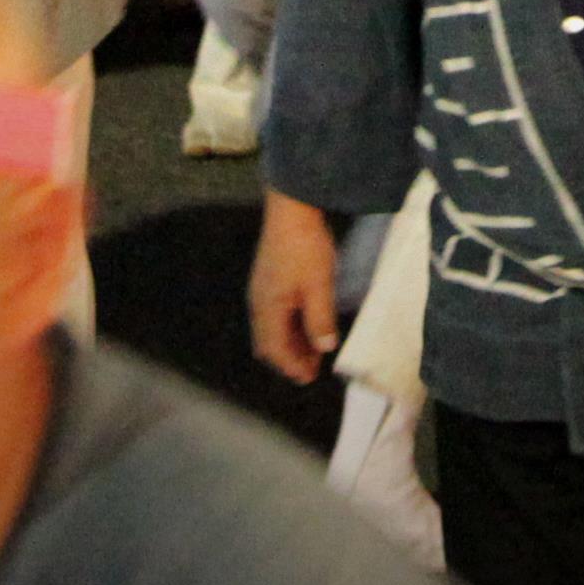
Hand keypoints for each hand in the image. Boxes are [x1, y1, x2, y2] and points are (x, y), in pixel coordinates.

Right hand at [247, 193, 342, 384]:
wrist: (292, 207)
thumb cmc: (305, 245)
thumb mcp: (319, 285)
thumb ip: (320, 319)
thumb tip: (324, 347)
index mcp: (267, 307)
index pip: (275, 349)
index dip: (291, 366)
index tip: (308, 377)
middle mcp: (258, 301)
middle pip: (268, 342)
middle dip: (289, 358)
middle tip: (311, 369)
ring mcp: (261, 289)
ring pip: (271, 327)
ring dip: (289, 342)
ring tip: (312, 349)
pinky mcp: (268, 277)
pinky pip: (274, 312)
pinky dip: (288, 325)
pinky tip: (306, 321)